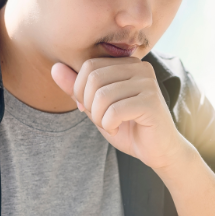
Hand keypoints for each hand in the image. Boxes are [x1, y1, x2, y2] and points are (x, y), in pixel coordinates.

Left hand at [51, 58, 189, 170]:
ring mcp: (148, 83)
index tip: (90, 109)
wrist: (159, 151)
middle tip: (100, 120)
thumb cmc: (129, 128)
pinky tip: (118, 130)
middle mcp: (140, 68)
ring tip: (110, 126)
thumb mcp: (97, 107)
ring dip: (99, 117)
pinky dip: (109, 125)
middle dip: (89, 104)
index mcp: (128, 64)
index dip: (80, 90)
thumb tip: (54, 67)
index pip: (89, 66)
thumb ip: (77, 88)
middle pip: (94, 78)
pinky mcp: (151, 102)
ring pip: (102, 95)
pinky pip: (114, 111)